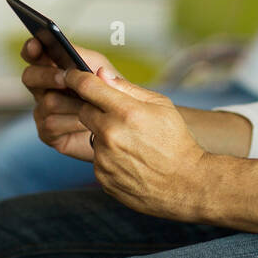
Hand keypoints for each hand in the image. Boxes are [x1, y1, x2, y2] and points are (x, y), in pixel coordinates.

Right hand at [20, 38, 120, 160]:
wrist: (119, 128)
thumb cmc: (110, 94)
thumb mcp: (102, 70)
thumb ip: (88, 60)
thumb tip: (79, 60)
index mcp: (54, 67)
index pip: (34, 53)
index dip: (31, 48)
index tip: (35, 45)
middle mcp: (43, 88)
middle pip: (29, 76)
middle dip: (47, 75)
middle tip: (63, 78)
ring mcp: (43, 111)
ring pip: (47, 101)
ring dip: (73, 104)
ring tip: (92, 106)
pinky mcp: (47, 133)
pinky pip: (52, 124)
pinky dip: (74, 122)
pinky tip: (88, 125)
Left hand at [60, 67, 207, 220]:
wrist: (186, 184)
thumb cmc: (177, 140)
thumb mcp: (162, 106)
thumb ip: (128, 88)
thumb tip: (101, 74)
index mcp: (126, 112)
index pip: (88, 87)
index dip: (75, 77)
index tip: (70, 74)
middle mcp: (110, 135)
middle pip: (84, 111)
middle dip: (95, 109)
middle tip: (117, 115)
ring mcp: (104, 159)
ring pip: (93, 137)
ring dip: (105, 136)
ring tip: (133, 145)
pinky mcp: (102, 177)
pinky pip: (98, 160)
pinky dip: (109, 157)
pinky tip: (131, 161)